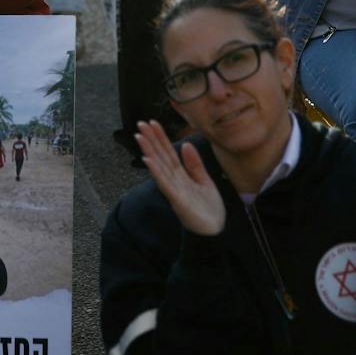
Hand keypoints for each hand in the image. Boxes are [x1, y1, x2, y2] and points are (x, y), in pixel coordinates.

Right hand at [135, 119, 224, 234]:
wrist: (215, 232)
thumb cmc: (208, 209)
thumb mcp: (205, 182)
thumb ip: (195, 164)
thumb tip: (186, 144)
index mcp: (181, 175)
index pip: (168, 153)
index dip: (160, 137)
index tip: (152, 122)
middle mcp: (174, 181)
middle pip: (160, 157)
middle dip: (151, 140)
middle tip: (140, 123)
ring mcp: (174, 190)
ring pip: (159, 167)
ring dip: (149, 151)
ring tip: (140, 136)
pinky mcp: (177, 200)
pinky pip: (164, 183)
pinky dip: (156, 171)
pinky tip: (148, 160)